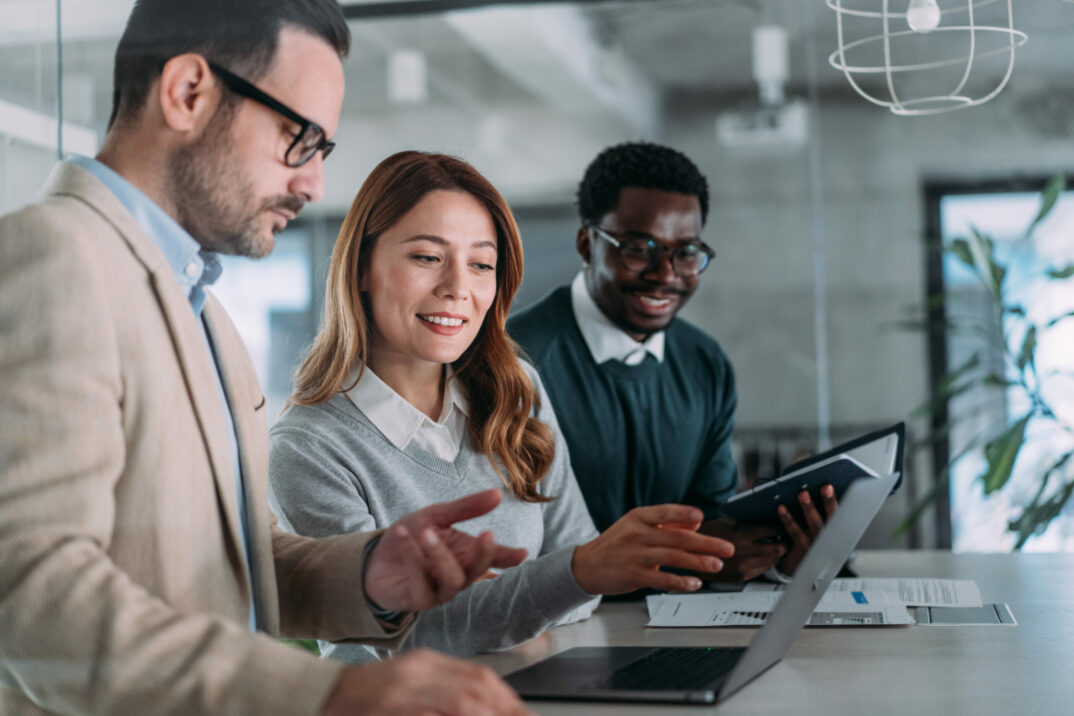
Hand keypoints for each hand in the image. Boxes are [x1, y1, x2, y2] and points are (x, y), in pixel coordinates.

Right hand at [321, 649, 531, 715]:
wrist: (322, 693)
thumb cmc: (366, 695)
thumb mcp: (410, 683)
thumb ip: (443, 690)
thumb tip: (479, 703)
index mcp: (427, 662)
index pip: (479, 676)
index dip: (506, 698)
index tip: (521, 711)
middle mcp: (420, 671)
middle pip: (476, 686)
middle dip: (506, 707)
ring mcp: (405, 690)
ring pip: (459, 701)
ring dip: (485, 713)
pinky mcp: (391, 706)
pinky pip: (429, 714)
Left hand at [364, 489, 527, 611]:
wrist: (374, 557)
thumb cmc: (411, 537)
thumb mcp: (437, 515)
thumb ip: (466, 508)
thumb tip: (498, 494)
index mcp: (466, 554)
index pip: (494, 557)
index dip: (509, 556)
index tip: (524, 552)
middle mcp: (458, 575)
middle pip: (478, 571)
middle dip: (485, 555)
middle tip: (488, 535)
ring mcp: (439, 591)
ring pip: (452, 580)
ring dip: (440, 556)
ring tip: (427, 533)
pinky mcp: (417, 600)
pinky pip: (421, 584)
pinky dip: (412, 557)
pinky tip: (402, 534)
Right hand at [570, 504, 734, 594]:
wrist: (586, 566)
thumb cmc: (616, 544)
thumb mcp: (636, 527)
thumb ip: (666, 524)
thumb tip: (696, 525)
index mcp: (638, 517)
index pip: (664, 512)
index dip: (683, 514)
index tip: (701, 517)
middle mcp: (636, 534)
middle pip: (676, 537)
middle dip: (705, 543)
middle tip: (727, 548)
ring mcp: (635, 555)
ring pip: (673, 557)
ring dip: (698, 562)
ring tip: (717, 565)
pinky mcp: (633, 575)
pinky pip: (661, 579)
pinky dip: (680, 582)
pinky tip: (695, 583)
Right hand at [696, 518, 787, 581]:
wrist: (689, 553)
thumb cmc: (707, 533)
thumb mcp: (727, 521)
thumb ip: (749, 522)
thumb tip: (770, 519)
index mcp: (741, 533)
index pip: (772, 530)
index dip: (781, 526)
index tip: (784, 523)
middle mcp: (744, 551)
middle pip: (778, 548)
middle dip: (785, 542)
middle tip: (785, 536)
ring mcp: (743, 566)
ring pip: (772, 560)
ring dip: (776, 552)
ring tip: (775, 545)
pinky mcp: (741, 576)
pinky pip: (762, 569)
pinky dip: (765, 562)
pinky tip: (762, 555)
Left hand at [777, 485, 838, 575]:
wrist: (803, 570)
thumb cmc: (814, 543)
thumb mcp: (825, 532)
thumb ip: (825, 515)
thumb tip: (824, 489)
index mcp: (838, 532)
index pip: (843, 514)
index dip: (841, 502)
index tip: (840, 489)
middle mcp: (831, 538)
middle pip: (832, 518)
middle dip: (829, 502)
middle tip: (826, 487)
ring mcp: (817, 544)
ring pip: (815, 524)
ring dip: (809, 508)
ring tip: (803, 494)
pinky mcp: (803, 549)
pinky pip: (795, 532)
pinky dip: (788, 519)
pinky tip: (782, 508)